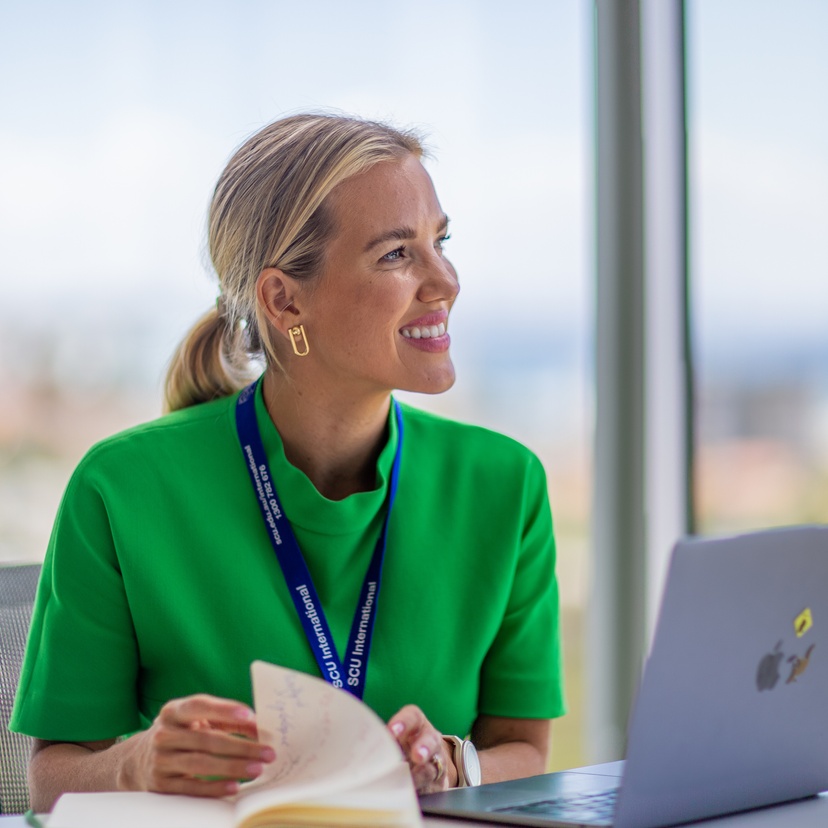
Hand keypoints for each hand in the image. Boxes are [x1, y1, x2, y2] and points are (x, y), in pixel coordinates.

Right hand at [119, 694, 274, 796]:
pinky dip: (214, 787)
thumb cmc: (181, 733)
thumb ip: (227, 720)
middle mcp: (164, 734)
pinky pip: (191, 787)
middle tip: (267, 752)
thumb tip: (258, 726)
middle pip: (206, 739)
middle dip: (241, 746)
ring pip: (200, 764)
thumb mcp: (197, 720)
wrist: (137, 760)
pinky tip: (234, 786)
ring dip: (232, 767)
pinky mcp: (161, 784)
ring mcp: (161, 760)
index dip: (224, 709)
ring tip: (257, 768)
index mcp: (173, 711)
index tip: (250, 716)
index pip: (199, 706)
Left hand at [388, 705, 454, 793]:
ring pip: (434, 764)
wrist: (427, 763)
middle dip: (423, 746)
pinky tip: (411, 792)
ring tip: (413, 779)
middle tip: (416, 756)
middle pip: (430, 738)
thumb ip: (383, 740)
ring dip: (422, 773)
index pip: (412, 717)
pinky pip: (432, 785)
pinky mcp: (439, 781)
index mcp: (416, 724)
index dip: (403, 722)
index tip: (392, 732)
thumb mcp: (396, 738)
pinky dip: (421, 789)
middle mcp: (429, 739)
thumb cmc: (404, 745)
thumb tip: (357, 747)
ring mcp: (436, 760)